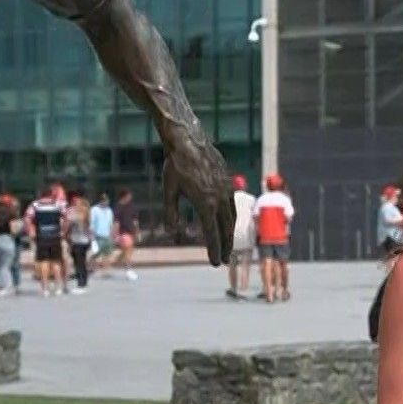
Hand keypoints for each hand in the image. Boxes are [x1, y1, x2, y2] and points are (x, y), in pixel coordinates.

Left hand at [160, 125, 234, 265]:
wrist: (189, 141)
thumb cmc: (175, 166)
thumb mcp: (169, 190)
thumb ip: (171, 212)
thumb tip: (171, 232)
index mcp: (205, 204)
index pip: (212, 233)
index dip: (214, 250)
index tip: (216, 262)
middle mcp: (219, 199)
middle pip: (226, 229)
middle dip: (226, 246)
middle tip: (224, 260)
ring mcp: (226, 189)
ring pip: (232, 217)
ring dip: (231, 233)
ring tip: (228, 245)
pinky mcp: (227, 181)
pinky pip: (232, 204)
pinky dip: (231, 217)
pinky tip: (228, 222)